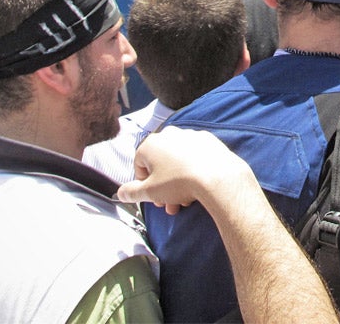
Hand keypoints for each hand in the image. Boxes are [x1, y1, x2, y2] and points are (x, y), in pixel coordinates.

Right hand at [118, 127, 255, 215]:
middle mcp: (170, 135)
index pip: (139, 166)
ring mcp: (191, 135)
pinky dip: (193, 170)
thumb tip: (121, 193)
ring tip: (184, 201)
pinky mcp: (209, 140)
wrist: (217, 177)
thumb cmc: (180, 182)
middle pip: (161, 165)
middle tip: (169, 204)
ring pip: (178, 162)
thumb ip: (130, 192)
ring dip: (178, 183)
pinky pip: (195, 157)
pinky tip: (197, 187)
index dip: (144, 185)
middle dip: (163, 188)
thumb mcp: (149, 192)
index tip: (153, 197)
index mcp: (151, 143)